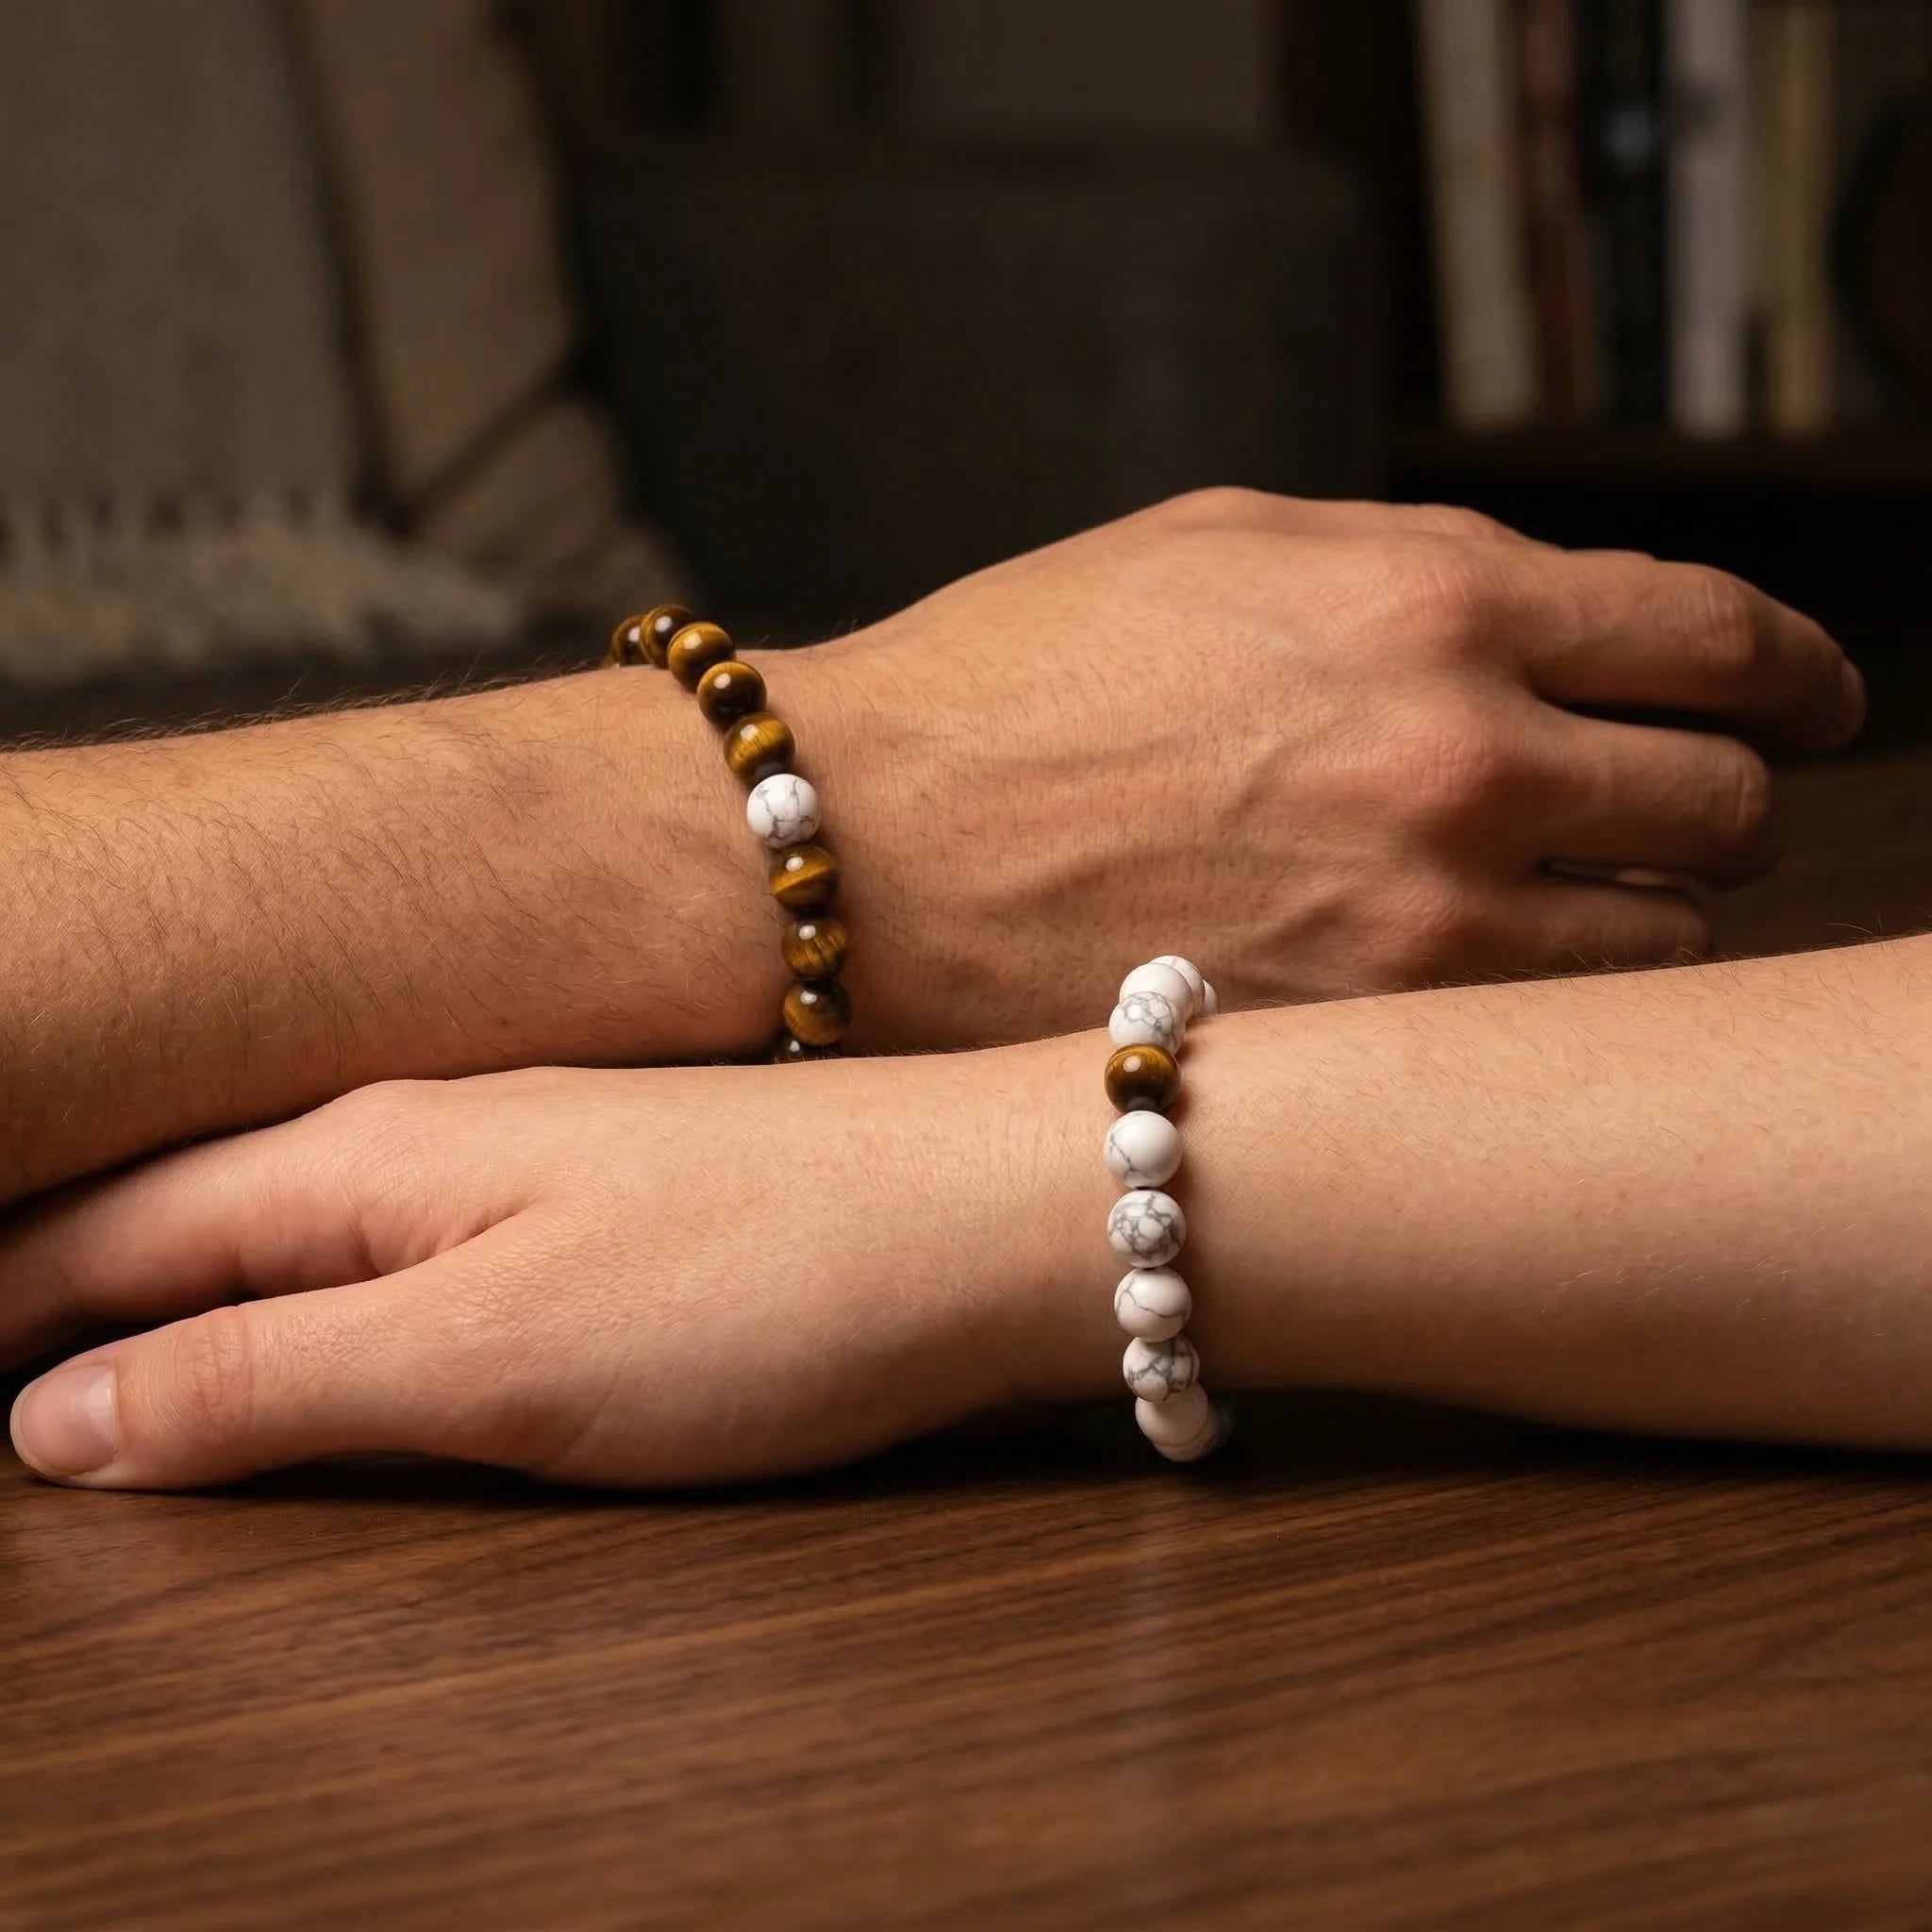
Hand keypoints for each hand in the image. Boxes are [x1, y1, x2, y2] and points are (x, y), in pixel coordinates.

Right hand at [2, 1054, 1100, 1489]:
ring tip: (70, 1350)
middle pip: (176, 1213)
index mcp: (364, 1161)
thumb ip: (271, 1380)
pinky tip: (296, 1313)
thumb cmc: (769, 1280)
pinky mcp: (592, 1201)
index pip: (104, 1234)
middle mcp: (423, 1135)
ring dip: (167, 1282)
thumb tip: (63, 1421)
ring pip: (278, 1220)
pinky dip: (294, 1283)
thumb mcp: (491, 1359)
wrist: (992, 1213)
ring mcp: (513, 1157)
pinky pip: (386, 1237)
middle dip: (51, 1290)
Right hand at [787, 490, 1862, 1047]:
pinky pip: (1540, 1036)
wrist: (859, 847)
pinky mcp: (1359, 1047)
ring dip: (1634, 913)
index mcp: (1434, 600)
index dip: (1798, 672)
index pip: (1724, 637)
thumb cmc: (1018, 679)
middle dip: (1718, 800)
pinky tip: (1467, 977)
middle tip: (1668, 808)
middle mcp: (1460, 763)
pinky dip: (1542, 1004)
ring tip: (1550, 901)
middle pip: (1727, 805)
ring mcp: (1419, 928)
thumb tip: (1556, 617)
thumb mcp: (1226, 543)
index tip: (1809, 700)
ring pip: (1660, 942)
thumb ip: (1420, 564)